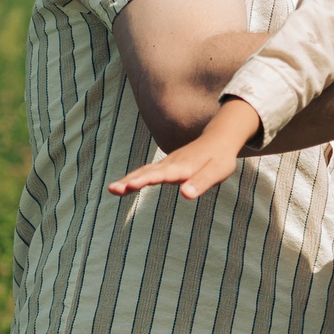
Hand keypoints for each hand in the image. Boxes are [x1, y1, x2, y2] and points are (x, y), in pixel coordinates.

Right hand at [108, 99, 259, 201]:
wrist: (219, 139)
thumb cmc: (220, 158)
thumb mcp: (217, 171)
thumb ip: (202, 182)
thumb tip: (186, 195)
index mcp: (183, 166)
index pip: (162, 174)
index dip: (146, 180)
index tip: (130, 186)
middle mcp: (171, 163)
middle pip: (148, 172)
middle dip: (130, 181)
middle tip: (113, 189)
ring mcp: (166, 163)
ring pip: (144, 171)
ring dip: (128, 180)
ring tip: (112, 190)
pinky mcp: (166, 166)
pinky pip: (147, 172)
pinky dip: (134, 178)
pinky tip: (124, 186)